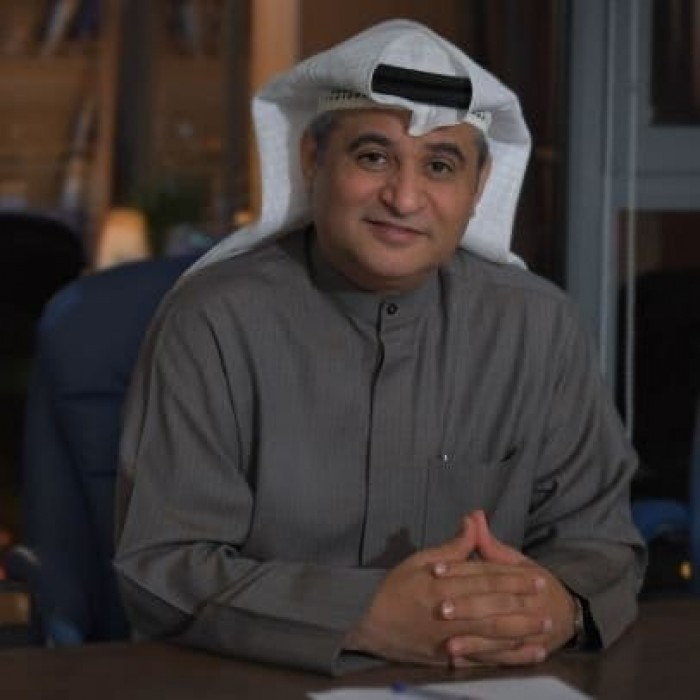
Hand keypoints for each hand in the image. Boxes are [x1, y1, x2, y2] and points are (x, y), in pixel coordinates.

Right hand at [344, 517, 545, 664]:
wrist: (367, 622)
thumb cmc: (394, 587)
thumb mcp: (418, 560)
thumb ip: (451, 546)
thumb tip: (474, 521)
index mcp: (443, 584)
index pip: (484, 579)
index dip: (512, 578)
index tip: (535, 577)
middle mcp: (449, 612)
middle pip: (493, 606)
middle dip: (522, 604)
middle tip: (547, 601)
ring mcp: (450, 638)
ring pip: (493, 636)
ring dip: (521, 632)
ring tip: (545, 628)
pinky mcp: (449, 659)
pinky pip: (484, 659)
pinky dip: (508, 658)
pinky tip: (527, 655)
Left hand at [435, 510, 576, 666]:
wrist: (568, 613)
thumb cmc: (534, 583)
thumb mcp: (514, 560)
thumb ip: (489, 543)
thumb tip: (473, 515)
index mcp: (522, 576)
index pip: (488, 572)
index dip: (460, 570)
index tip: (435, 570)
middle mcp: (526, 604)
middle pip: (494, 606)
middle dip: (467, 608)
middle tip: (440, 609)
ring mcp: (527, 632)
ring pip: (498, 637)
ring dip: (473, 642)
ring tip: (448, 644)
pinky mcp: (525, 652)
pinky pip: (503, 660)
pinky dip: (482, 660)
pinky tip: (461, 663)